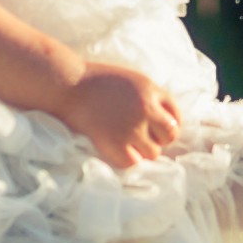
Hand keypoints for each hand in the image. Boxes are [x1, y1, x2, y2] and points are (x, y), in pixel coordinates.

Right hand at [57, 62, 180, 168]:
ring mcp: (131, 127)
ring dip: (142, 150)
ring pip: (153, 153)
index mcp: (150, 90)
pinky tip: (117, 149)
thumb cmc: (95, 81)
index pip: (175, 115)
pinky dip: (127, 159)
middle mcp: (146, 108)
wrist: (67, 85)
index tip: (158, 129)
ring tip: (127, 143)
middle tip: (144, 138)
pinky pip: (133, 162)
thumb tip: (163, 120)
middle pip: (170, 135)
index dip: (168, 124)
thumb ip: (149, 97)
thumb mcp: (130, 80)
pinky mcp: (115, 143)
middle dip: (159, 138)